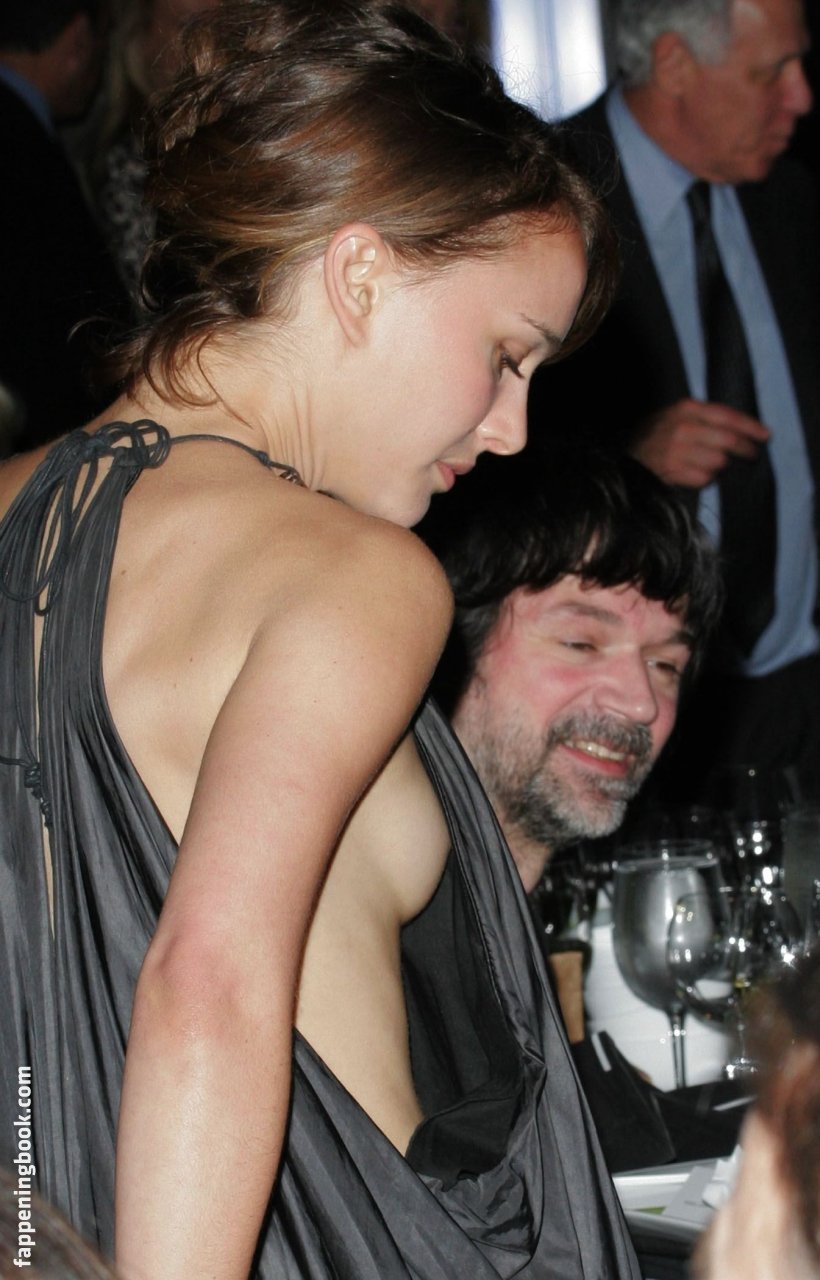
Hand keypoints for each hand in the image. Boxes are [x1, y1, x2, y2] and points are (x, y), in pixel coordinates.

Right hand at [630, 399, 769, 488]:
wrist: (627, 461)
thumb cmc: (656, 437)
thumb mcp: (676, 416)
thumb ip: (704, 417)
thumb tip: (742, 429)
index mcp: (686, 409)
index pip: (727, 416)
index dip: (750, 426)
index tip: (765, 435)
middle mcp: (682, 427)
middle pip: (728, 440)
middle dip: (744, 449)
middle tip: (752, 454)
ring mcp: (676, 450)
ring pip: (718, 461)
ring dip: (720, 465)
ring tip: (711, 464)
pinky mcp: (673, 471)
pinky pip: (705, 478)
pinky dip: (705, 479)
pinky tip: (696, 474)